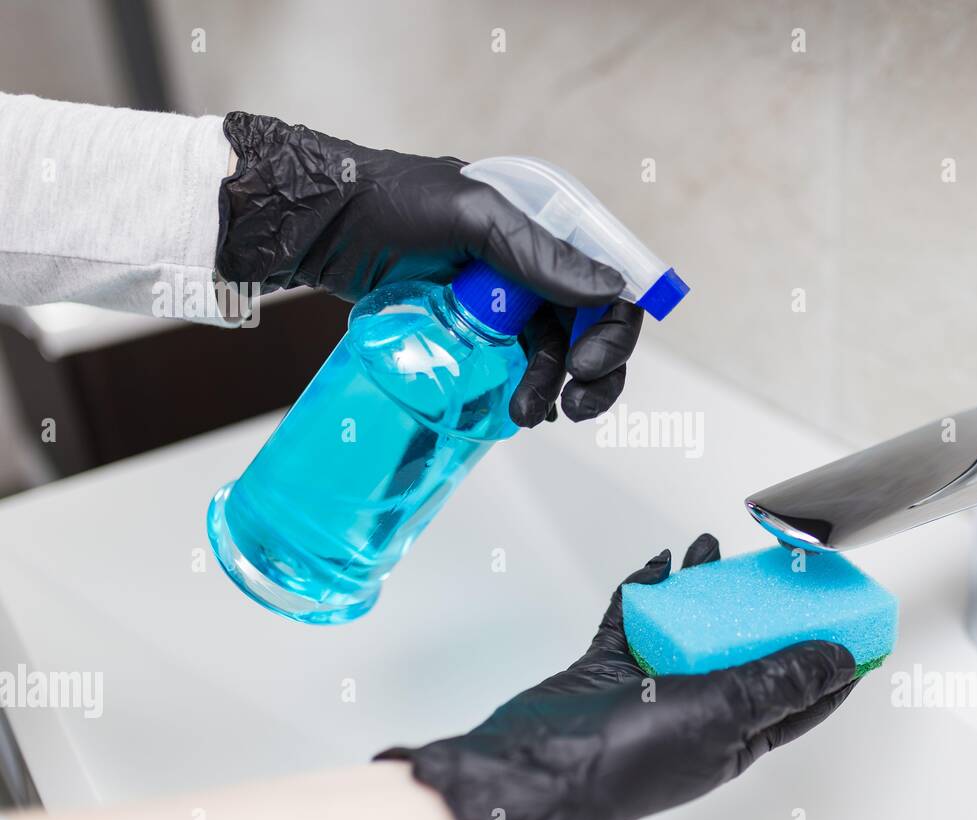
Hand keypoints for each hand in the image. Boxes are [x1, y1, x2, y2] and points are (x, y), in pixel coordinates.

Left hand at [215, 111, 641, 426]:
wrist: (319, 225)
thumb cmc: (390, 205)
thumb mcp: (470, 218)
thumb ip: (539, 253)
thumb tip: (612, 290)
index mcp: (547, 226)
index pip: (610, 279)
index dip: (614, 327)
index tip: (587, 364)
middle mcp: (535, 263)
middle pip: (591, 326)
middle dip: (590, 370)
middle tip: (570, 405)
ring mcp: (504, 298)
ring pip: (553, 353)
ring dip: (549, 387)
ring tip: (521, 414)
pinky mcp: (474, 327)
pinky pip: (514, 364)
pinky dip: (523, 388)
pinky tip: (515, 409)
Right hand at [378, 534, 859, 819]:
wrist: (540, 762)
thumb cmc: (627, 759)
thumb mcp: (724, 711)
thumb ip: (781, 680)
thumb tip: (837, 660)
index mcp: (737, 733)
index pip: (800, 695)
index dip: (828, 659)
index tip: (850, 623)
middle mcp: (699, 709)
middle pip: (743, 650)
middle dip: (763, 608)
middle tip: (780, 568)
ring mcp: (652, 686)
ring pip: (689, 628)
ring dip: (703, 588)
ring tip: (715, 550)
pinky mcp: (610, 667)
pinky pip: (635, 619)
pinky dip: (646, 591)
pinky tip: (657, 567)